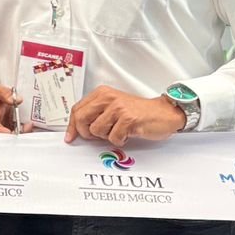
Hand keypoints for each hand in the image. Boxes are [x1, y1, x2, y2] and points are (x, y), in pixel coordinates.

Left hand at [66, 86, 185, 144]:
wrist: (164, 112)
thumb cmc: (139, 112)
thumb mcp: (113, 107)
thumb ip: (96, 114)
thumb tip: (77, 129)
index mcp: (102, 93)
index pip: (77, 109)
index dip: (72, 126)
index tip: (70, 136)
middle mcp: (108, 98)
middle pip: (81, 119)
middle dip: (86, 132)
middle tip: (97, 136)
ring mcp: (118, 108)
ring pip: (96, 130)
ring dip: (106, 136)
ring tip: (118, 130)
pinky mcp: (128, 119)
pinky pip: (113, 137)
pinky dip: (119, 140)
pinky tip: (127, 134)